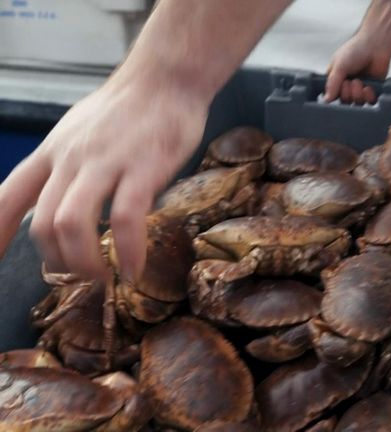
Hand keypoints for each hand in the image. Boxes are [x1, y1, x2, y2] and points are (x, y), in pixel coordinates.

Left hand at [0, 78, 208, 281]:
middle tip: (79, 278)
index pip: (7, 198)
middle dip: (57, 263)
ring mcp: (105, 162)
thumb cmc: (128, 108)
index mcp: (52, 153)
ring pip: (72, 223)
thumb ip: (66, 167)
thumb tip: (62, 204)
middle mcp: (69, 159)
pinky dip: (129, 252)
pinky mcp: (143, 168)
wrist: (166, 78)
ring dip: (84, 263)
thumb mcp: (79, 133)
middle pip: (42, 224)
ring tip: (103, 278)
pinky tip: (135, 270)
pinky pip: (126, 219)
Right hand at [324, 33, 390, 104]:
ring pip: (357, 102)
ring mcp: (360, 87)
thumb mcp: (339, 65)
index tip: (340, 85)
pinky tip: (368, 87)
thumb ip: (332, 84)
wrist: (376, 44)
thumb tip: (326, 100)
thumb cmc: (356, 49)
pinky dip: (368, 96)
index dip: (335, 94)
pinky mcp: (373, 90)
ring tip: (359, 82)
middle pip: (344, 101)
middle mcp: (347, 84)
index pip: (331, 95)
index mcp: (336, 77)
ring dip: (358, 94)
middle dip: (347, 93)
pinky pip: (370, 102)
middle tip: (351, 81)